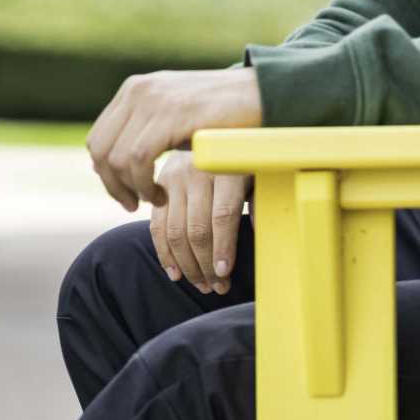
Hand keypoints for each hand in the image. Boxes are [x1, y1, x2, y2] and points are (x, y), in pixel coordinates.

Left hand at [87, 67, 261, 210]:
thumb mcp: (176, 113)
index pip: (98, 137)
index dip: (105, 173)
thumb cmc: (225, 112)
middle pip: (100, 149)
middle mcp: (140, 90)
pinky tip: (162, 194)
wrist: (265, 94)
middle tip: (131, 205)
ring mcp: (155, 99)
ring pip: (116, 157)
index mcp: (137, 88)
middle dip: (112, 185)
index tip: (125, 194)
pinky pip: (138, 159)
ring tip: (154, 199)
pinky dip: (143, 185)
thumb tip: (112, 159)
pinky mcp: (172, 114)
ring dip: (131, 188)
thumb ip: (146, 127)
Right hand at [149, 150, 249, 293]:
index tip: (226, 273)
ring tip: (202, 285)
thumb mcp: (261, 176)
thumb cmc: (246, 162)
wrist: (214, 131)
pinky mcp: (159, 185)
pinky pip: (157, 226)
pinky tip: (175, 274)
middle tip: (217, 287)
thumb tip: (262, 232)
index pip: (222, 215)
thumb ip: (262, 202)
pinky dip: (164, 254)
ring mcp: (175, 178)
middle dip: (206, 264)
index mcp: (228, 170)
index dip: (223, 247)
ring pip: (175, 232)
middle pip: (197, 229)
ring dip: (187, 265)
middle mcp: (198, 172)